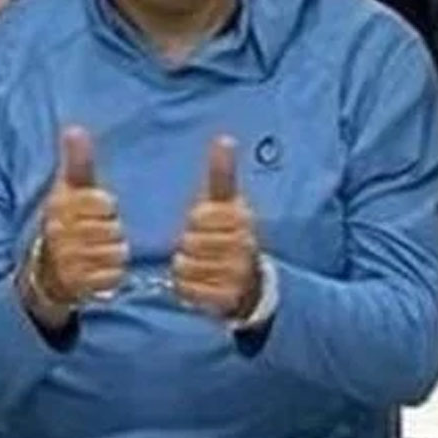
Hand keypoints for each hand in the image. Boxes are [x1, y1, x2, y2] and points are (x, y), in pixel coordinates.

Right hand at [28, 127, 127, 324]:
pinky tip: (99, 270)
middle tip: (99, 235)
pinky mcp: (76, 285)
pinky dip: (111, 276)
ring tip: (100, 252)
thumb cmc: (66, 223)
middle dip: (112, 232)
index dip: (108, 208)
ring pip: (115, 252)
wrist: (45, 269)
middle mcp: (59, 232)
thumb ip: (77, 162)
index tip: (100, 211)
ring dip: (114, 254)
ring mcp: (67, 260)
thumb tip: (74, 129)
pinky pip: (112, 277)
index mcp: (59, 206)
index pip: (104, 203)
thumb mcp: (69, 190)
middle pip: (112, 229)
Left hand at [173, 136, 261, 320]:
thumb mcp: (228, 204)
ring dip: (187, 268)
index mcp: (243, 219)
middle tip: (203, 250)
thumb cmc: (230, 235)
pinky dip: (188, 289)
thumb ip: (223, 174)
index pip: (200, 216)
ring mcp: (237, 274)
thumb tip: (224, 138)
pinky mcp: (227, 299)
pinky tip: (202, 285)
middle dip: (189, 247)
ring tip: (202, 267)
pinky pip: (189, 291)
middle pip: (190, 242)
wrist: (251, 282)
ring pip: (186, 266)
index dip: (196, 222)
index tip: (206, 225)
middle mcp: (244, 246)